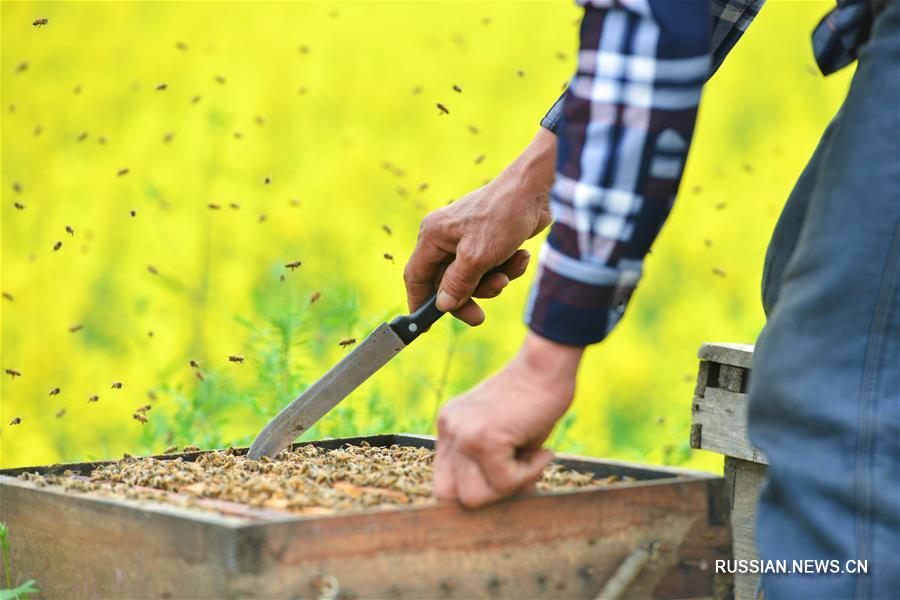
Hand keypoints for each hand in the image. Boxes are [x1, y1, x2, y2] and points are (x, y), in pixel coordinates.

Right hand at [404, 128, 556, 325]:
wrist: (536, 190)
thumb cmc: (503, 215)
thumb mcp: (477, 256)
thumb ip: (458, 284)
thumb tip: (442, 306)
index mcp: (433, 236)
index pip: (416, 276)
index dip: (419, 303)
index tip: (426, 327)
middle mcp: (445, 238)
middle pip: (447, 283)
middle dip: (468, 296)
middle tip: (479, 317)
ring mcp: (466, 240)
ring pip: (472, 279)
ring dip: (493, 281)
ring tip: (510, 270)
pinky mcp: (488, 241)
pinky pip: (490, 268)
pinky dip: (506, 268)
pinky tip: (520, 257)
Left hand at [433, 332, 583, 507]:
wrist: (548, 368)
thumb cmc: (536, 400)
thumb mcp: (507, 437)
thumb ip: (495, 467)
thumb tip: (508, 500)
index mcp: (450, 426)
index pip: (444, 479)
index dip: (474, 488)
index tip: (505, 482)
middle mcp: (450, 429)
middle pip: (447, 495)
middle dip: (485, 496)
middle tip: (518, 477)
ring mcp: (462, 433)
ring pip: (473, 497)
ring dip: (509, 488)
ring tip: (532, 460)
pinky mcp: (484, 438)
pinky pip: (505, 482)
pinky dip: (530, 473)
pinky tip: (543, 451)